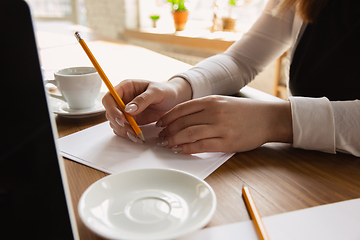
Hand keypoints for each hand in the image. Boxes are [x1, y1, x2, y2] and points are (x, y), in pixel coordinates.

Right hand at [102, 78, 191, 142]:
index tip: (122, 119)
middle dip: (119, 123)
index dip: (112, 109)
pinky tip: (138, 137)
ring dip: (123, 131)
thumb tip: (128, 109)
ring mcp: (125, 110)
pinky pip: (123, 129)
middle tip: (132, 130)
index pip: (109, 98)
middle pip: (110, 113)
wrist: (173, 100)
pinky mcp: (131, 120)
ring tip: (137, 136)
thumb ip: (143, 99)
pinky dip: (128, 135)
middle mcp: (122, 99)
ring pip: (115, 123)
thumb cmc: (165, 91)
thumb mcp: (156, 92)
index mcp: (126, 87)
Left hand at [156, 95, 292, 153]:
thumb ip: (203, 108)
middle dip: (167, 131)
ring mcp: (220, 128)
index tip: (159, 124)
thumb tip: (181, 118)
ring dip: (174, 140)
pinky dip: (187, 149)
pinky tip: (180, 150)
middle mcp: (213, 112)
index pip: (181, 109)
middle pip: (182, 122)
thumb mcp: (222, 102)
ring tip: (167, 144)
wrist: (267, 118)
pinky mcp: (226, 142)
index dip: (167, 118)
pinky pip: (201, 146)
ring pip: (188, 134)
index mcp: (211, 101)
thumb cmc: (243, 112)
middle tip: (160, 137)